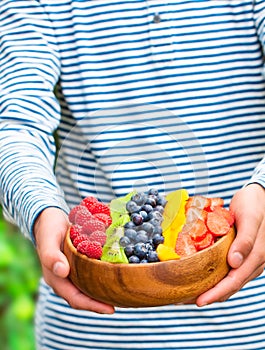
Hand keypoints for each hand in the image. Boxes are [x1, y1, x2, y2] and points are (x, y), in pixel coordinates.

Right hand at [34, 207, 114, 313]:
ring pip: (89, 286)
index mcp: (56, 278)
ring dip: (103, 290)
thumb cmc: (48, 229)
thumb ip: (51, 255)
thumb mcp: (49, 239)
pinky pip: (91, 274)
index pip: (75, 298)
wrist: (49, 218)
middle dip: (102, 302)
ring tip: (120, 292)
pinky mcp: (78, 263)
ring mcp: (72, 271)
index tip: (111, 309)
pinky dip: (101, 276)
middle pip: (84, 297)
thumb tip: (62, 272)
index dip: (92, 306)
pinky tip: (114, 274)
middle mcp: (64, 279)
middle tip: (122, 301)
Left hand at [196, 183, 264, 305]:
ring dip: (212, 287)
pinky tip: (203, 274)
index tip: (200, 301)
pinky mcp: (241, 253)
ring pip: (230, 279)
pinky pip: (229, 269)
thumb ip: (246, 240)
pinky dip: (216, 275)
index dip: (217, 293)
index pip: (235, 281)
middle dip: (211, 295)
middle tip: (188, 299)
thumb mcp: (250, 218)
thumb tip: (235, 263)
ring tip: (192, 291)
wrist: (261, 195)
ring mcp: (248, 258)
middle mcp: (253, 262)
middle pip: (231, 285)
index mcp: (257, 256)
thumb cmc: (255, 204)